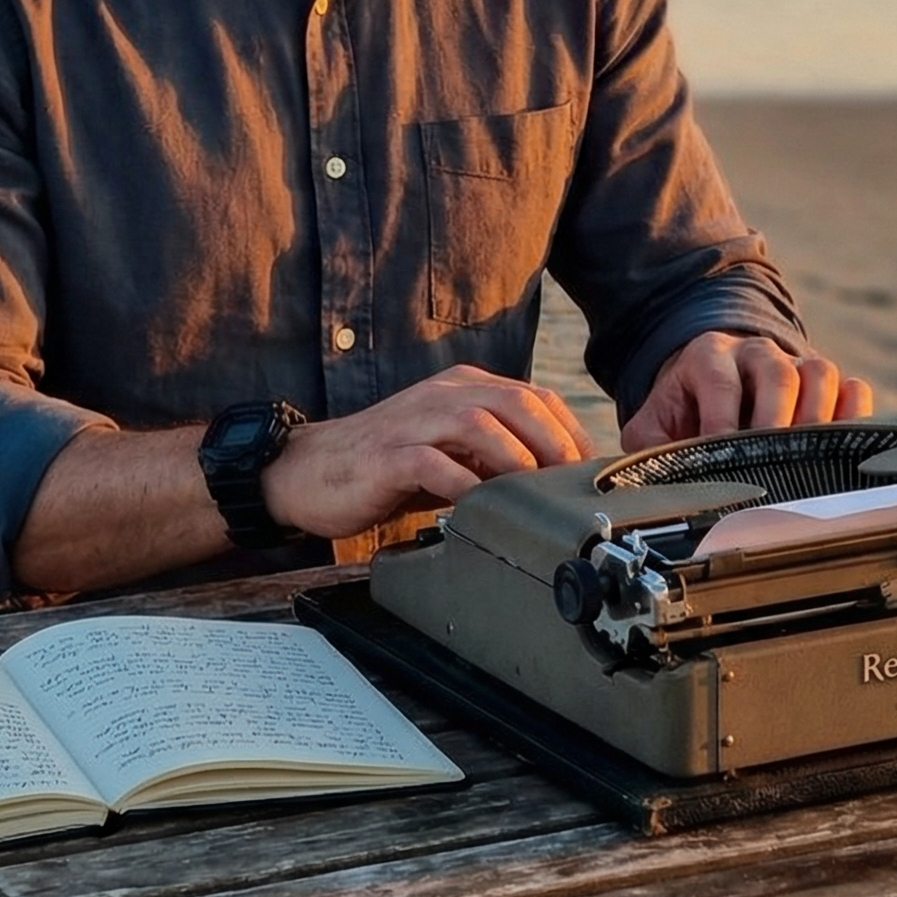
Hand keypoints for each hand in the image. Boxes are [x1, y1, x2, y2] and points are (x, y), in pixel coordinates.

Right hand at [265, 365, 594, 539]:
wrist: (308, 472)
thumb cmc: (386, 466)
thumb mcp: (451, 453)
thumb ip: (495, 455)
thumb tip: (553, 480)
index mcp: (463, 389)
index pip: (534, 396)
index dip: (569, 431)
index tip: (588, 471)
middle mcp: (442, 395)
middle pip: (515, 402)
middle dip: (553, 443)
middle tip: (569, 485)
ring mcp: (413, 422)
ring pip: (479, 423)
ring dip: (515, 458)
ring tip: (532, 493)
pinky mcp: (387, 455)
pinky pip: (432, 462)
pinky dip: (462, 484)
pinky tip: (477, 508)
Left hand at [621, 332, 871, 450]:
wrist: (714, 380)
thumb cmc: (685, 410)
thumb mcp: (655, 423)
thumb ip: (650, 447)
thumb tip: (658, 484)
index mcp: (708, 357)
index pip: (720, 383)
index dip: (723, 421)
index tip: (724, 457)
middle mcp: (756, 353)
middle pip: (778, 374)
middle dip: (777, 420)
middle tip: (774, 463)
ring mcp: (795, 363)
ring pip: (820, 374)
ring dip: (819, 419)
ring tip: (810, 460)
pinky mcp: (826, 383)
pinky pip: (852, 389)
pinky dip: (854, 416)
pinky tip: (844, 448)